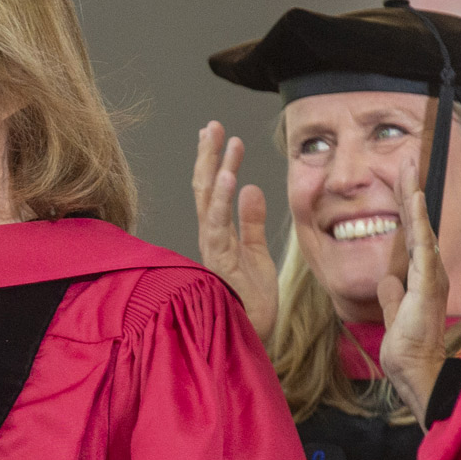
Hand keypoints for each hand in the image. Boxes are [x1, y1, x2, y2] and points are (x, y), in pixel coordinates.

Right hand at [192, 122, 277, 337]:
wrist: (252, 334)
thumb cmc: (252, 299)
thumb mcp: (257, 252)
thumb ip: (252, 221)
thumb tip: (252, 187)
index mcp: (219, 234)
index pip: (212, 190)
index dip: (214, 161)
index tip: (220, 134)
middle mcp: (211, 238)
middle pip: (203, 189)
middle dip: (206, 155)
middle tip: (212, 125)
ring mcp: (212, 249)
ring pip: (207, 202)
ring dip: (212, 168)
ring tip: (219, 141)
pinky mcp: (220, 262)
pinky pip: (218, 226)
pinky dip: (220, 200)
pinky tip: (226, 176)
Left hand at [375, 182, 446, 422]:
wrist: (415, 368)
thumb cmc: (408, 346)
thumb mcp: (393, 312)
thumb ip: (391, 295)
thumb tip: (387, 280)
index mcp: (420, 274)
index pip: (411, 232)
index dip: (406, 205)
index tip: (403, 178)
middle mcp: (429, 269)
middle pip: (418, 222)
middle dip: (411, 189)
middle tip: (408, 159)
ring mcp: (430, 273)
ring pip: (420, 226)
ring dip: (414, 196)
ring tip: (410, 167)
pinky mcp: (427, 281)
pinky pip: (421, 244)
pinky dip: (418, 220)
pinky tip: (415, 199)